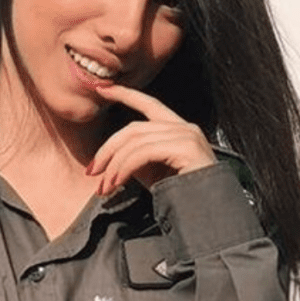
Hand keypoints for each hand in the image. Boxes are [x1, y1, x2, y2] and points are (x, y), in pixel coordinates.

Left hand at [86, 84, 215, 193]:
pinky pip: (144, 153)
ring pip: (135, 142)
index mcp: (177, 129)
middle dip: (108, 150)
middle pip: (133, 129)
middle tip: (92, 172)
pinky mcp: (186, 148)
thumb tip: (110, 159)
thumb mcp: (151, 173)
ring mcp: (187, 136)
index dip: (125, 94)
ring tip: (105, 187)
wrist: (207, 211)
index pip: (148, 103)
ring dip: (114, 166)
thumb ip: (134, 159)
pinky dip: (125, 168)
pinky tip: (117, 183)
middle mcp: (184, 127)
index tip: (102, 88)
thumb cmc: (180, 195)